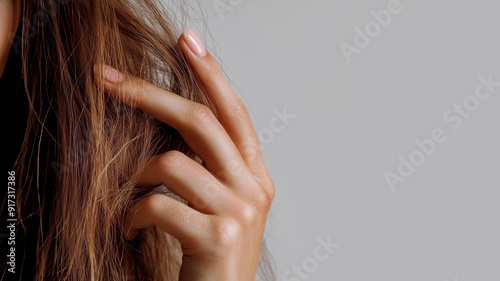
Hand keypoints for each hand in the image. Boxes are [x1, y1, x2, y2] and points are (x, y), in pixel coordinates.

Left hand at [94, 29, 273, 280]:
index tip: (188, 42)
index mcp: (255, 176)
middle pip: (201, 121)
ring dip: (137, 178)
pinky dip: (134, 213)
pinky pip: (158, 204)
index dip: (210, 74)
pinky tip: (132, 228)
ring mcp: (238, 211)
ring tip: (132, 197)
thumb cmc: (214, 255)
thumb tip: (172, 126)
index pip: (234, 112)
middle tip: (110, 80)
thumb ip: (211, 167)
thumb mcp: (222, 204)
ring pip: (172, 163)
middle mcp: (253, 188)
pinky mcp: (215, 236)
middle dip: (150, 95)